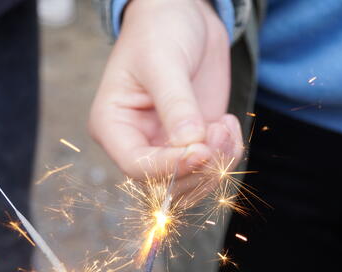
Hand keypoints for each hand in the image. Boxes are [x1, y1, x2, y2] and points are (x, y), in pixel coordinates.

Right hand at [89, 0, 243, 193]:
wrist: (183, 16)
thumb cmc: (160, 30)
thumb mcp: (164, 62)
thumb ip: (176, 104)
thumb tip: (189, 143)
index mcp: (113, 126)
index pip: (137, 167)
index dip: (171, 167)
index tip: (202, 150)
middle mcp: (136, 143)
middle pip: (166, 185)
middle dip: (199, 167)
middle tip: (219, 130)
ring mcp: (166, 147)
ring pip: (192, 184)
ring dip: (217, 163)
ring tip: (225, 124)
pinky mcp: (193, 144)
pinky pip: (211, 170)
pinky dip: (228, 155)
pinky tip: (228, 123)